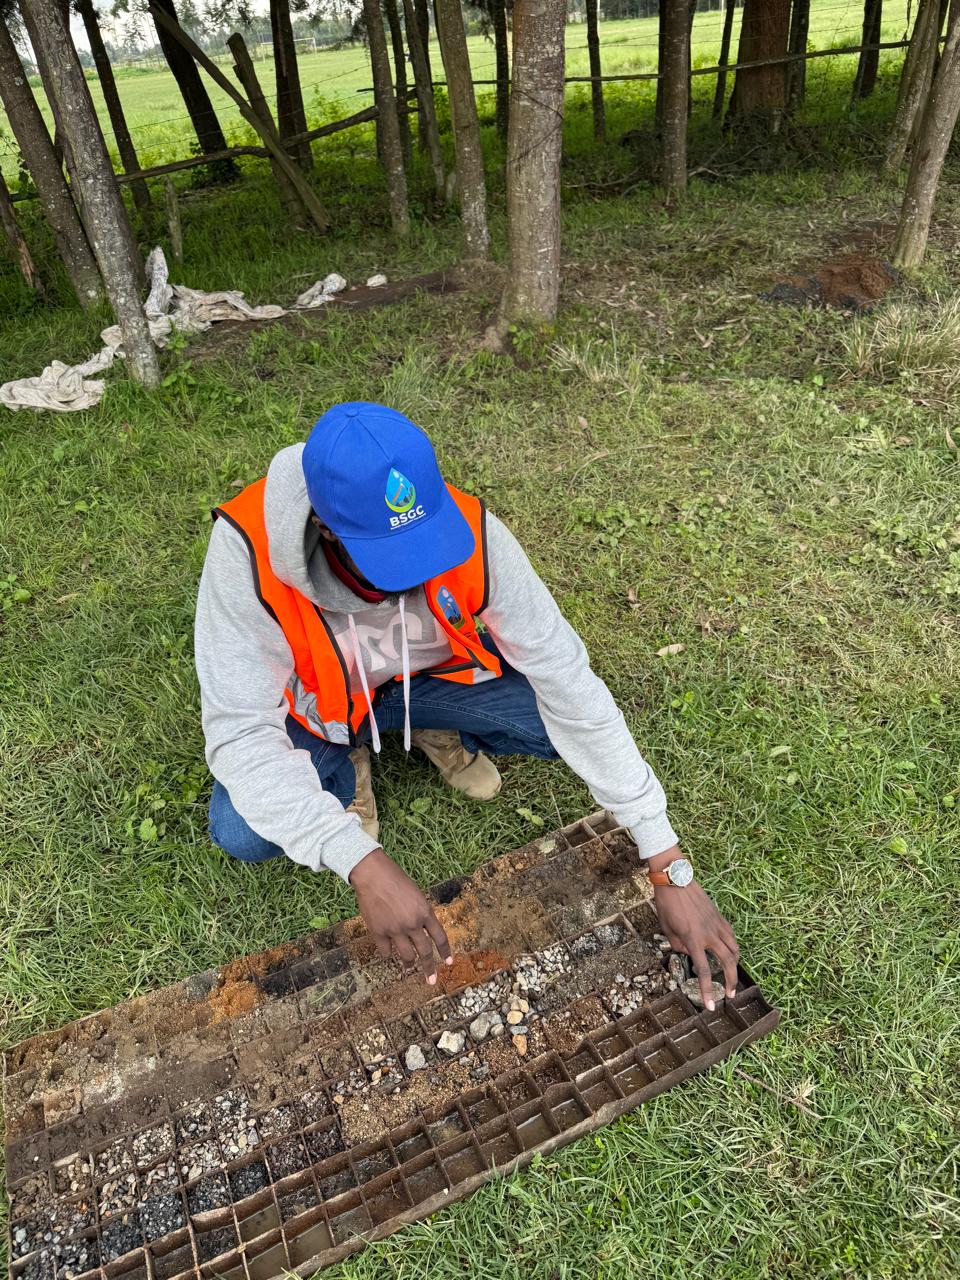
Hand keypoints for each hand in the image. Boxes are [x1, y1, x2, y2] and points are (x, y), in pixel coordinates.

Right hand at [349, 848, 452, 983]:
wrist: (373, 875)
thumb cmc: (395, 880)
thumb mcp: (416, 894)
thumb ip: (421, 913)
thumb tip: (423, 930)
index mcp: (425, 911)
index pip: (440, 937)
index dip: (445, 951)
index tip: (449, 962)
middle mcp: (413, 923)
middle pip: (425, 951)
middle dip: (429, 968)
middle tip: (431, 980)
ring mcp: (396, 929)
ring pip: (406, 956)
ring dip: (409, 965)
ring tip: (409, 969)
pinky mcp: (379, 932)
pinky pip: (385, 951)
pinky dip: (387, 953)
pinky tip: (387, 953)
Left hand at [649, 846, 738, 1010]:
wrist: (675, 878)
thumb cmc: (666, 903)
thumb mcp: (666, 928)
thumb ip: (678, 945)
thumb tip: (688, 953)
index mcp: (693, 939)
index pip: (705, 972)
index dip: (708, 991)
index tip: (711, 1006)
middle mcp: (708, 934)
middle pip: (728, 963)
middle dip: (731, 981)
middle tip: (731, 995)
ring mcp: (716, 924)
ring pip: (734, 949)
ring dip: (735, 965)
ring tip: (732, 975)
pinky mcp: (719, 916)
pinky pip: (731, 935)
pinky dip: (734, 946)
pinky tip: (730, 952)